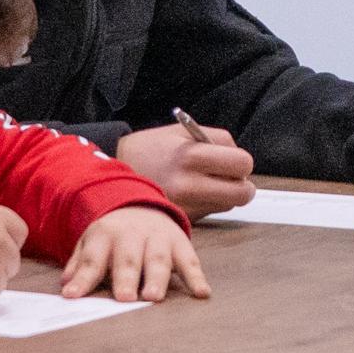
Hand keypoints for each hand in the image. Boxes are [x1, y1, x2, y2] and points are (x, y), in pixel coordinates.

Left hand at [58, 207, 211, 304]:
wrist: (142, 205)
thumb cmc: (114, 234)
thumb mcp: (91, 241)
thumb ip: (80, 263)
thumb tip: (66, 285)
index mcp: (105, 234)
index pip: (93, 259)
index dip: (83, 278)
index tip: (73, 296)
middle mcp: (132, 235)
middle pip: (128, 259)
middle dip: (126, 278)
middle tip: (125, 298)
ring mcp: (159, 238)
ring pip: (158, 259)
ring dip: (157, 278)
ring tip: (153, 296)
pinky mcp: (180, 243)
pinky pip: (190, 260)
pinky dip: (196, 277)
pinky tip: (201, 293)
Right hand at [119, 121, 257, 216]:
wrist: (112, 177)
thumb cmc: (147, 150)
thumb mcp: (179, 132)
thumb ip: (214, 138)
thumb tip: (237, 154)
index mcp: (190, 156)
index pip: (241, 163)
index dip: (242, 162)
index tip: (235, 161)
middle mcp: (190, 185)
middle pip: (242, 193)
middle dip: (242, 184)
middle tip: (232, 177)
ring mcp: (186, 206)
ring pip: (228, 205)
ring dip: (225, 195)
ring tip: (204, 182)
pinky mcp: (182, 220)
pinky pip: (209, 213)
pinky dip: (207, 204)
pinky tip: (191, 193)